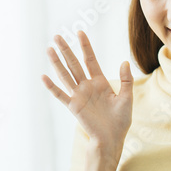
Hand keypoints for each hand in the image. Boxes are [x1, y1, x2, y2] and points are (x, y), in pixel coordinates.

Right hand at [41, 30, 132, 153]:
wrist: (112, 138)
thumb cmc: (120, 120)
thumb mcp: (127, 98)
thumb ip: (126, 80)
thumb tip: (124, 62)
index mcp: (100, 82)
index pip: (90, 60)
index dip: (85, 46)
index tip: (80, 32)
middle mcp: (87, 86)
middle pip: (74, 64)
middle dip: (66, 50)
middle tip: (57, 36)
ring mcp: (79, 95)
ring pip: (66, 75)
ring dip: (57, 63)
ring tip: (49, 49)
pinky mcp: (74, 106)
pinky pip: (61, 95)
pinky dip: (52, 87)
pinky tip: (43, 77)